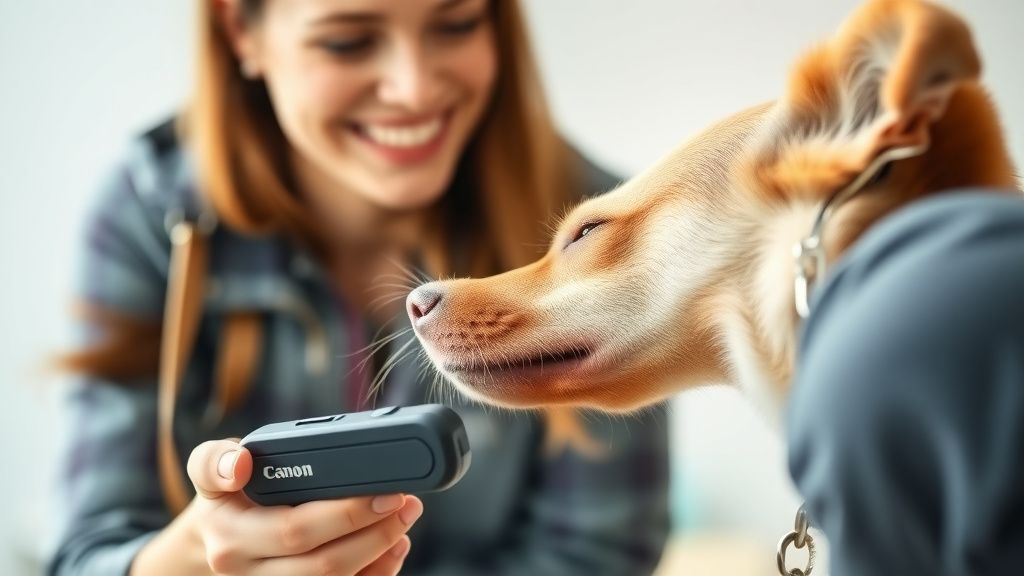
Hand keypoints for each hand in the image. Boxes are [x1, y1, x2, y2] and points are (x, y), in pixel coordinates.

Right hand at [186, 438, 421, 574]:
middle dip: (375, 532)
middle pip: (325, 563)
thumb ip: (217, 460)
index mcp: (231, 536)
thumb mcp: (210, 468)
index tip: (384, 494)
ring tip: (404, 520)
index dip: (346, 515)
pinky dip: (377, 573)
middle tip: (403, 501)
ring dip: (380, 554)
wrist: (213, 538)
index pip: (296, 531)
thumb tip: (240, 464)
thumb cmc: (227, 496)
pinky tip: (394, 550)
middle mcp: (251, 571)